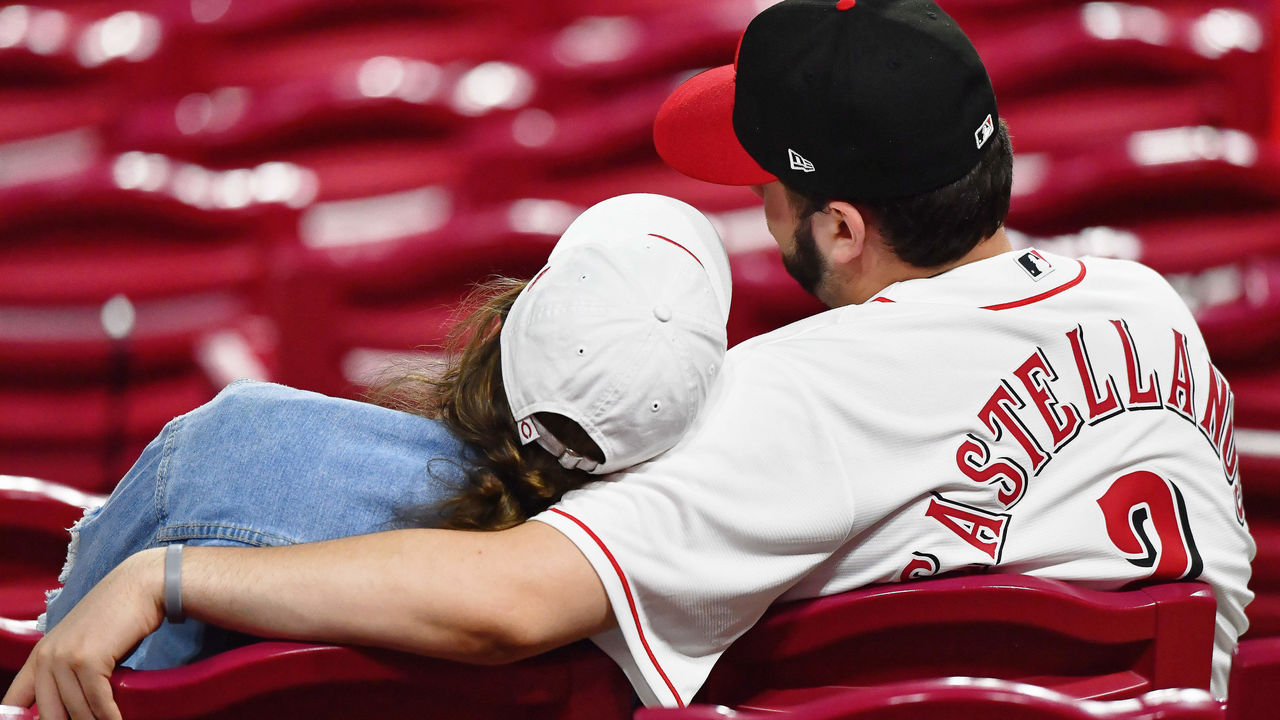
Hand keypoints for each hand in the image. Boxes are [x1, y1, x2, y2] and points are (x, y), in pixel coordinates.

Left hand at [2, 548, 165, 719]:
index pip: (14, 701)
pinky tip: (117, 719)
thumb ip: (68, 671)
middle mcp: (47, 657)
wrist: (140, 585)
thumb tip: (72, 707)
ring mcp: (67, 658)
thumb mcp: (82, 643)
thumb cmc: (117, 616)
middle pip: (49, 713)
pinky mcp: (90, 660)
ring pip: (76, 710)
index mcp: (40, 655)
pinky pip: (97, 700)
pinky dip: (109, 715)